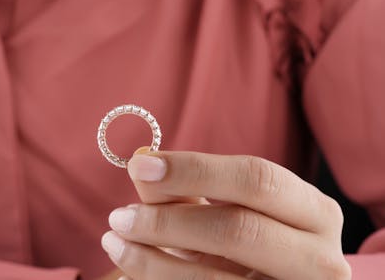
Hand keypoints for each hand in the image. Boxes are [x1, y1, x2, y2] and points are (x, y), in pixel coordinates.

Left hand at [101, 150, 350, 278]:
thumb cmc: (249, 244)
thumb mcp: (230, 212)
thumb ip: (191, 191)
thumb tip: (141, 167)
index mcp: (314, 212)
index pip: (256, 179)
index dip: (195, 170)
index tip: (141, 166)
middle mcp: (320, 258)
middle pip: (239, 229)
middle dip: (169, 221)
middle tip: (120, 215)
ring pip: (215, 279)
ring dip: (152, 258)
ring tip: (115, 239)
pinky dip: (159, 278)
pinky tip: (132, 262)